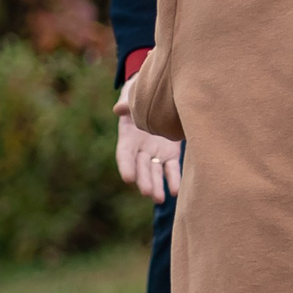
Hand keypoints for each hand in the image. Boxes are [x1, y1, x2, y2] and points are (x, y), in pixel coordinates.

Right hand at [113, 84, 182, 204]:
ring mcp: (154, 152)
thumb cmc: (141, 93)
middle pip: (140, 167)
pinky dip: (173, 179)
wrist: (160, 95)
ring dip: (156, 185)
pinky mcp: (170, 153)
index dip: (126, 166)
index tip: (128, 178)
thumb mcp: (133, 93)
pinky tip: (175, 191)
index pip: (124, 154)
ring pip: (154, 172)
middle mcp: (140, 148)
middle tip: (147, 192)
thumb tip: (118, 109)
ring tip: (160, 199)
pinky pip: (171, 168)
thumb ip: (127, 103)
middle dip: (143, 180)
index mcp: (128, 135)